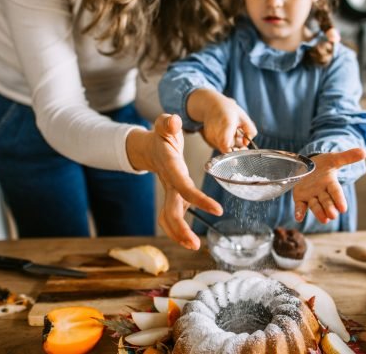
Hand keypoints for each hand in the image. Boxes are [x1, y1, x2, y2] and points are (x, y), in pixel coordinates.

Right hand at [127, 114, 222, 249]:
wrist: (149, 148)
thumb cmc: (161, 136)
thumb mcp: (163, 125)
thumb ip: (167, 123)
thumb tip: (173, 120)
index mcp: (170, 168)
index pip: (184, 187)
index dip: (198, 199)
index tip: (217, 210)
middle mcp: (168, 184)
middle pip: (170, 211)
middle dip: (180, 229)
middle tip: (195, 245)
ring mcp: (169, 192)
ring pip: (168, 218)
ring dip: (178, 234)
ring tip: (193, 246)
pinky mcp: (172, 197)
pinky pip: (171, 218)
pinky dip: (178, 231)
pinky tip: (189, 240)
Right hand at [187, 88, 256, 152]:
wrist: (211, 104)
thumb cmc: (228, 109)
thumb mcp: (244, 117)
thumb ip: (250, 131)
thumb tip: (246, 144)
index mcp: (226, 125)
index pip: (226, 145)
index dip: (234, 151)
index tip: (243, 148)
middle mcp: (215, 132)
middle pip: (227, 148)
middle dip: (236, 147)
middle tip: (241, 139)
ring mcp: (210, 136)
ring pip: (224, 148)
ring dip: (231, 144)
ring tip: (232, 132)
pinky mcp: (208, 139)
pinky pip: (220, 145)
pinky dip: (225, 142)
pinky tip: (226, 132)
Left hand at [292, 148, 365, 223]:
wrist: (309, 166)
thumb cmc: (324, 164)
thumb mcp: (335, 159)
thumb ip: (348, 157)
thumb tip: (364, 152)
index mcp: (330, 183)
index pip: (336, 192)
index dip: (339, 200)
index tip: (343, 209)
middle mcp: (321, 192)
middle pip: (326, 201)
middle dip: (329, 208)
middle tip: (333, 216)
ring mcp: (311, 196)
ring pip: (315, 206)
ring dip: (318, 213)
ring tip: (324, 220)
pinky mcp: (300, 198)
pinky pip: (300, 206)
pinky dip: (299, 212)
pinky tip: (298, 218)